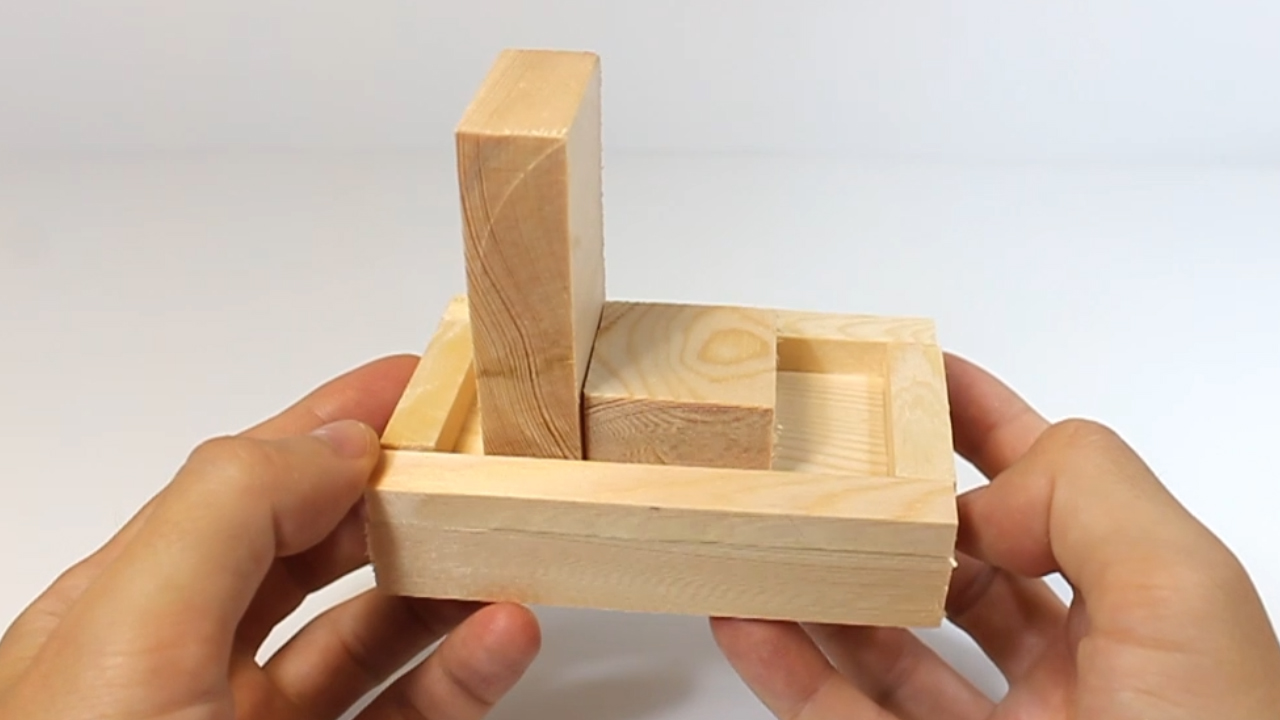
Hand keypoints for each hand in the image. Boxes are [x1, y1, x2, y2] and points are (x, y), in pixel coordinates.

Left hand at [0, 356, 540, 719]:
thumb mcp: (129, 640)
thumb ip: (228, 511)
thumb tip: (334, 436)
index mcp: (128, 606)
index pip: (245, 479)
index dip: (333, 416)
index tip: (423, 378)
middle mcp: (190, 669)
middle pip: (318, 549)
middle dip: (403, 491)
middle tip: (488, 455)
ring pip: (374, 638)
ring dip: (449, 582)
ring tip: (514, 538)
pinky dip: (463, 676)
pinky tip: (503, 637)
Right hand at [712, 353, 1279, 718]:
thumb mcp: (1182, 596)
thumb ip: (1088, 495)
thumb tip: (984, 496)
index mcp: (1143, 618)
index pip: (1051, 491)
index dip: (984, 424)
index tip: (913, 375)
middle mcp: (1073, 677)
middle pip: (958, 565)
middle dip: (890, 505)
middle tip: (819, 455)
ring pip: (888, 646)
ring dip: (819, 587)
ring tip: (761, 530)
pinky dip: (788, 670)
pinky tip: (748, 619)